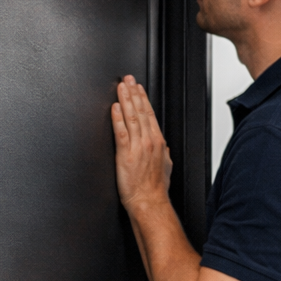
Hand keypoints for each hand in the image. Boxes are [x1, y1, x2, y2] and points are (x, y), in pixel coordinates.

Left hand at [112, 76, 172, 213]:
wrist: (149, 202)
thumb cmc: (155, 188)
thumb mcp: (165, 166)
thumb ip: (162, 152)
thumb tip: (162, 145)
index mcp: (157, 142)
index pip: (150, 114)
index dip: (143, 98)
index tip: (138, 87)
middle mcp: (149, 141)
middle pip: (141, 111)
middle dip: (133, 93)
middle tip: (127, 79)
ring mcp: (138, 147)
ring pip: (132, 118)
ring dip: (126, 100)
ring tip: (121, 87)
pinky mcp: (126, 155)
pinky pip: (121, 132)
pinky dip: (118, 119)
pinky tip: (115, 108)